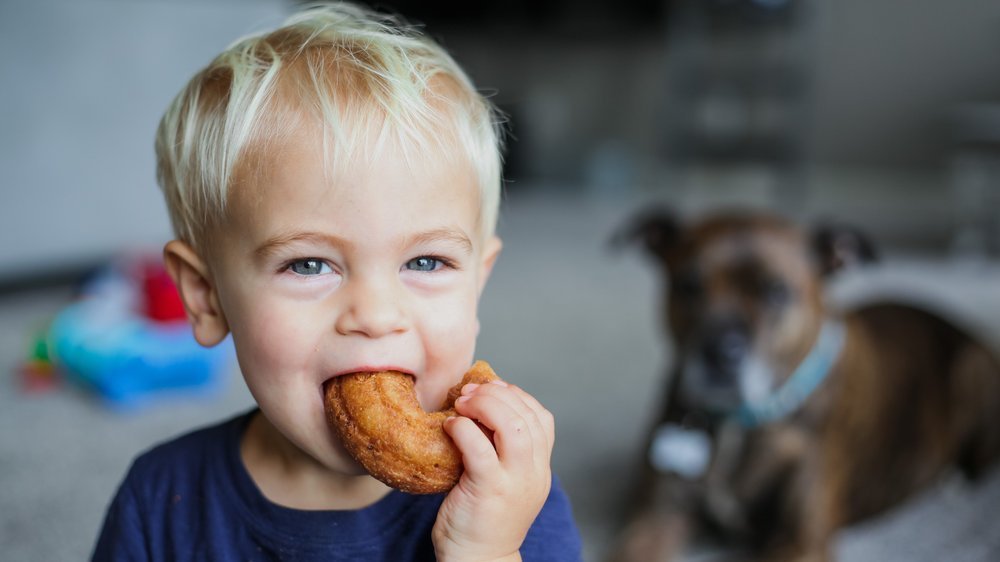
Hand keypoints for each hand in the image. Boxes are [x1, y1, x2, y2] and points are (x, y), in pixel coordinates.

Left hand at [432, 379, 554, 561]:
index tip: (492, 388)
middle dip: (498, 394)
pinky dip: (465, 429)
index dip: (518, 395)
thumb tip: (479, 407)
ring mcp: (515, 482)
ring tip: (462, 402)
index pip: (543, 418)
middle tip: (469, 391)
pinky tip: (451, 425)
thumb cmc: (481, 519)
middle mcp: (535, 474)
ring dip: (486, 405)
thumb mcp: (504, 480)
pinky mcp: (489, 490)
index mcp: (540, 469)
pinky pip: (481, 448)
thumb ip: (501, 449)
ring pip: (514, 427)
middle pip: (529, 416)